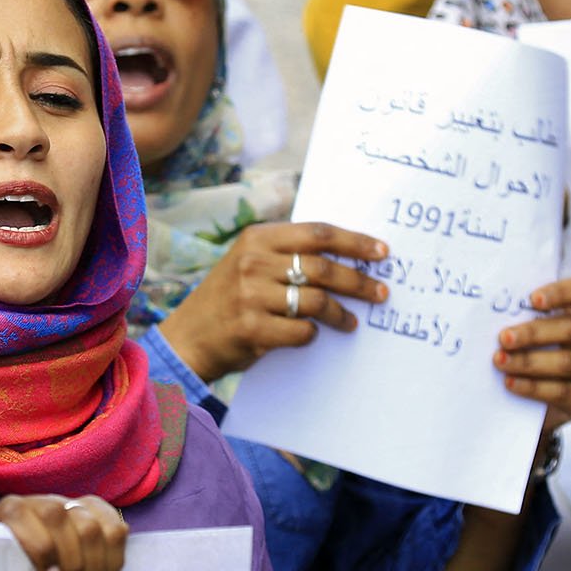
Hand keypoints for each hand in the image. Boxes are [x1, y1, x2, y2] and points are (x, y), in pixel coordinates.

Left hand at [0, 494, 128, 570]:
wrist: (25, 548)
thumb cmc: (9, 566)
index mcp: (9, 511)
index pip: (20, 515)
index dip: (39, 549)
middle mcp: (40, 501)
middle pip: (60, 519)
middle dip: (69, 563)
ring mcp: (70, 503)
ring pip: (92, 527)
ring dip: (91, 566)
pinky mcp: (96, 511)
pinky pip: (117, 529)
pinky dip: (112, 558)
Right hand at [156, 222, 389, 382]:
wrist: (189, 337)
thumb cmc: (229, 299)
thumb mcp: (250, 263)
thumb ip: (287, 254)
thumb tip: (347, 256)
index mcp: (257, 238)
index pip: (317, 233)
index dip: (354, 242)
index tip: (381, 253)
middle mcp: (253, 262)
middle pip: (323, 267)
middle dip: (359, 281)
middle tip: (380, 293)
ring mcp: (251, 295)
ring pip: (316, 301)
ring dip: (340, 314)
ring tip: (350, 323)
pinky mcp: (252, 327)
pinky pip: (301, 331)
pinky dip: (312, 335)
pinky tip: (311, 335)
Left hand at [494, 276, 570, 432]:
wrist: (545, 401)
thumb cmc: (539, 352)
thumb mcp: (537, 331)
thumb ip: (526, 317)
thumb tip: (494, 310)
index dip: (562, 292)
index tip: (533, 299)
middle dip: (533, 333)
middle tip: (504, 338)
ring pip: (566, 362)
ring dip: (529, 361)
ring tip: (500, 361)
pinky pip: (563, 391)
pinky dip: (534, 387)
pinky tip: (512, 383)